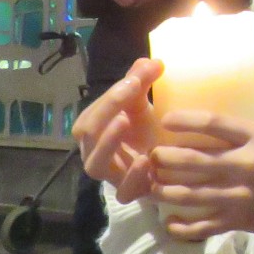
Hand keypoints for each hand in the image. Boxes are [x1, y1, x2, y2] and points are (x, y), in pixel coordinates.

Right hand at [72, 58, 161, 204]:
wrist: (167, 163)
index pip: (91, 114)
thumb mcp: (142, 105)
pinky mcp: (130, 194)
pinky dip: (132, 177)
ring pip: (94, 165)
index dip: (110, 96)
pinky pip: (123, 192)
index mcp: (94, 131)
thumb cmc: (146, 132)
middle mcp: (95, 153)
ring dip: (107, 142)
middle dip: (106, 110)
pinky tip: (145, 160)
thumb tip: (153, 60)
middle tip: (130, 90)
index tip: (136, 79)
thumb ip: (141, 82)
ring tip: (124, 121)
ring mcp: (111, 176)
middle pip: (87, 134)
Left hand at [151, 113, 253, 243]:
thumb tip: (205, 136)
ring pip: (192, 194)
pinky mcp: (242, 220)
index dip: (186, 120)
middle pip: (194, 160)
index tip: (166, 120)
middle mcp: (248, 164)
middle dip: (165, 159)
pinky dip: (183, 227)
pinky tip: (169, 223)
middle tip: (150, 157)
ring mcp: (243, 195)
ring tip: (151, 187)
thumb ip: (243, 139)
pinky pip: (204, 226)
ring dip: (165, 191)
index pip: (214, 123)